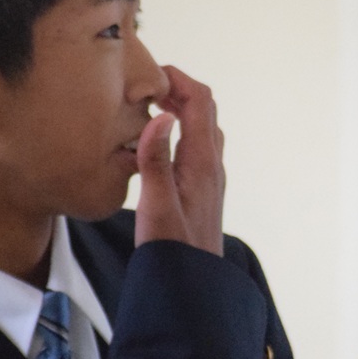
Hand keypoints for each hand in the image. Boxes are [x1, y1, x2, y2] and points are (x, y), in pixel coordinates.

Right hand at [134, 66, 224, 255]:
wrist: (191, 285)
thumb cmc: (173, 249)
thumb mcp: (156, 203)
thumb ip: (156, 158)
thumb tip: (162, 115)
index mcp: (202, 161)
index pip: (199, 102)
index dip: (178, 79)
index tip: (150, 73)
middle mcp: (211, 165)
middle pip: (204, 110)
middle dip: (178, 90)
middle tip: (145, 87)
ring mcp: (210, 177)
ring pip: (202, 128)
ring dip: (180, 110)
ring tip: (147, 109)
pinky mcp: (202, 189)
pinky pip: (196, 147)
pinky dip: (179, 132)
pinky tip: (155, 145)